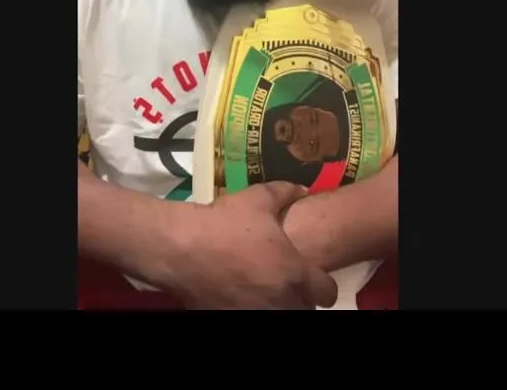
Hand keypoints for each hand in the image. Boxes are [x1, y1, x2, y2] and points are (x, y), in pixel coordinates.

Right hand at [165, 182, 337, 309]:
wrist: (180, 247)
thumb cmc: (224, 222)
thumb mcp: (258, 199)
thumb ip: (285, 193)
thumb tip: (303, 189)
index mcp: (294, 272)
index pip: (326, 293)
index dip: (322, 285)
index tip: (314, 279)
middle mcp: (280, 299)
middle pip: (305, 310)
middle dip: (301, 299)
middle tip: (289, 285)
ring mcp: (255, 312)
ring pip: (280, 316)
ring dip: (279, 305)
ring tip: (266, 292)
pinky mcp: (230, 318)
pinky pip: (250, 316)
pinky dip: (251, 308)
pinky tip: (241, 297)